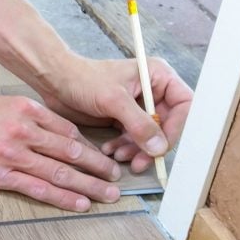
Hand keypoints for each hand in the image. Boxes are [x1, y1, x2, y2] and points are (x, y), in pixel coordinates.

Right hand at [0, 96, 122, 210]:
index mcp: (28, 111)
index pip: (69, 132)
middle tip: (116, 179)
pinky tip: (79, 203)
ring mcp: (11, 155)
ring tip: (107, 195)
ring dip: (88, 186)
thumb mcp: (9, 104)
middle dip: (98, 168)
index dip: (91, 148)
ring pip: (59, 172)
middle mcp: (23, 132)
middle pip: (70, 152)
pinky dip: (62, 197)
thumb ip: (37, 118)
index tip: (105, 158)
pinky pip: (37, 188)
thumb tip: (68, 138)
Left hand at [38, 56, 192, 172]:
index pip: (184, 105)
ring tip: (118, 156)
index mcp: (158, 76)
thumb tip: (159, 148)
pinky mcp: (123, 118)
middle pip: (167, 125)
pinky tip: (110, 151)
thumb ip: (139, 123)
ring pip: (149, 135)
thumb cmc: (83, 79)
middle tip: (139, 162)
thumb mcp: (114, 100)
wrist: (55, 81)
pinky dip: (124, 147)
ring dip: (136, 149)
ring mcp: (138, 106)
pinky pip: (132, 138)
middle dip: (152, 145)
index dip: (177, 127)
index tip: (161, 146)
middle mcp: (152, 91)